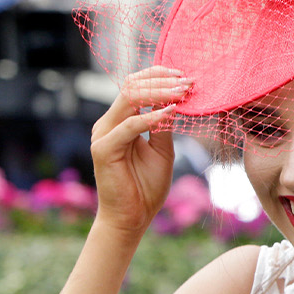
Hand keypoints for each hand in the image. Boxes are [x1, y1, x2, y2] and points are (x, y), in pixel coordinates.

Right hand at [89, 66, 189, 235]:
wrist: (132, 217)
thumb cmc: (146, 185)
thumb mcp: (163, 149)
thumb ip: (164, 124)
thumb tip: (176, 100)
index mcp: (120, 120)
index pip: (135, 85)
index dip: (159, 76)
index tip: (186, 77)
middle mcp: (108, 123)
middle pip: (132, 85)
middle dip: (163, 81)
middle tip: (189, 82)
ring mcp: (103, 134)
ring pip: (130, 99)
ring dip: (160, 93)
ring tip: (184, 93)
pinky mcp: (103, 149)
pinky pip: (130, 126)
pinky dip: (152, 117)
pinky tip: (172, 112)